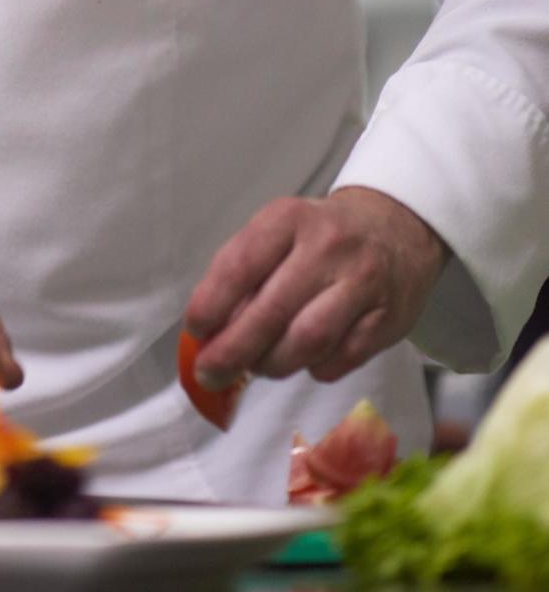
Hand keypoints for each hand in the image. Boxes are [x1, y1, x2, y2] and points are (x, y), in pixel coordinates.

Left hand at [183, 186, 447, 387]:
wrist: (397, 228)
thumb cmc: (321, 235)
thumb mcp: (280, 230)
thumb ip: (245, 270)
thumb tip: (209, 330)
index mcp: (289, 218)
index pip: (242, 264)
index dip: (212, 303)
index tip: (195, 330)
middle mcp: (328, 247)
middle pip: (272, 311)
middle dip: (233, 351)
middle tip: (210, 373)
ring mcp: (362, 284)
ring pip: (307, 340)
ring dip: (272, 364)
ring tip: (257, 367)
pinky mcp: (387, 319)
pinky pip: (341, 359)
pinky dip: (314, 368)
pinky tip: (303, 360)